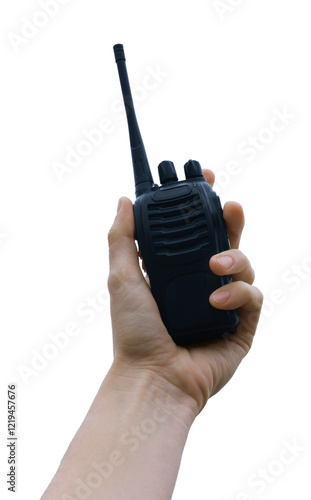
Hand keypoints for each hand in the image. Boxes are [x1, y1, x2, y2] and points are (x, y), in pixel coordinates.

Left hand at [107, 169, 262, 415]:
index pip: (195, 231)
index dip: (203, 206)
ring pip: (245, 264)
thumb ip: (123, 238)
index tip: (206, 180)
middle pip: (226, 241)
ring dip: (235, 258)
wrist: (153, 377)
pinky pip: (252, 296)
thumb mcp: (122, 278)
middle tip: (229, 207)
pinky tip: (217, 301)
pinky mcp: (241, 324)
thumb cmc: (134, 332)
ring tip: (214, 267)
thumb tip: (123, 200)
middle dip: (231, 220)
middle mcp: (202, 282)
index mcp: (176, 270)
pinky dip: (238, 293)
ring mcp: (223, 302)